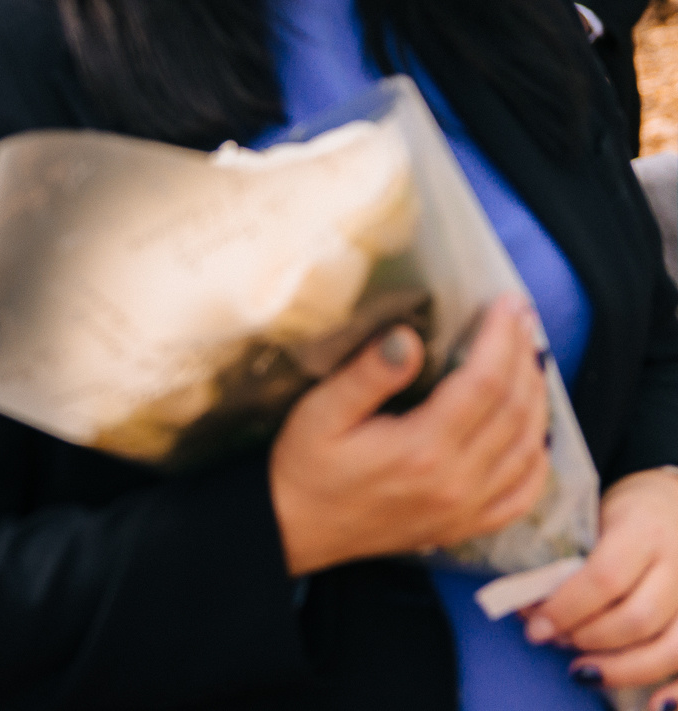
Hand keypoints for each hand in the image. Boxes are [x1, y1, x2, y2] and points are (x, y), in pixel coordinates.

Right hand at [270, 297, 549, 575]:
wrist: (294, 531)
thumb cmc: (303, 467)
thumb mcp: (319, 413)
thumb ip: (367, 376)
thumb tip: (410, 337)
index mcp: (422, 449)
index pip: (483, 383)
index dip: (501, 339)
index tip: (507, 303)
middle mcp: (456, 482)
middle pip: (514, 410)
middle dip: (524, 357)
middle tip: (524, 318)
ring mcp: (467, 509)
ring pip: (528, 447)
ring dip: (538, 399)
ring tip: (530, 359)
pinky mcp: (465, 526)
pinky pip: (523, 494)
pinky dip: (540, 459)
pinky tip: (535, 432)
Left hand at [521, 469, 677, 696]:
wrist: (672, 499)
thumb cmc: (622, 512)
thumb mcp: (592, 518)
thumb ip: (568, 560)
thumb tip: (528, 608)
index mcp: (642, 532)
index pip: (604, 579)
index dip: (566, 609)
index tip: (533, 626)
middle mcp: (677, 564)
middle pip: (635, 619)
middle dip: (586, 638)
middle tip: (553, 640)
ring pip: (670, 647)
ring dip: (621, 667)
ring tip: (582, 669)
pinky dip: (677, 689)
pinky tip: (655, 705)